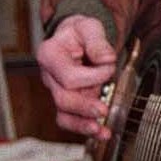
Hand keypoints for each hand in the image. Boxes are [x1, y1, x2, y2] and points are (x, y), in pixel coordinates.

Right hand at [37, 15, 117, 137]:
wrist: (77, 37)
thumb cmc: (81, 32)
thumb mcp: (89, 27)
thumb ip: (97, 41)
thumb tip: (107, 59)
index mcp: (50, 55)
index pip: (69, 76)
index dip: (92, 77)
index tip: (110, 67)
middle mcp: (50, 76)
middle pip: (62, 98)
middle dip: (84, 107)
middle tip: (104, 110)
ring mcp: (58, 91)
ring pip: (64, 115)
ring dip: (83, 125)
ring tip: (101, 131)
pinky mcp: (69, 101)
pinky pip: (72, 119)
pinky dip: (86, 128)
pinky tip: (102, 133)